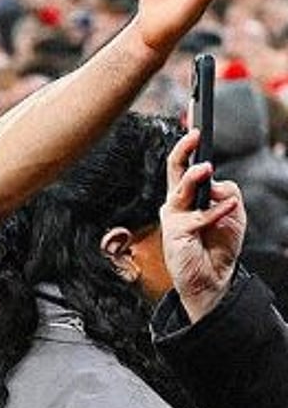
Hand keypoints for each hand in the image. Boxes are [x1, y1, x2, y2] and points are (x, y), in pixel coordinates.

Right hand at [160, 128, 245, 321]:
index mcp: (188, 196)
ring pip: (180, 188)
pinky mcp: (176, 231)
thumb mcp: (234, 214)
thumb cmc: (218, 246)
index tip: (196, 128)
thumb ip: (228, 193)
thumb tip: (216, 182)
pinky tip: (228, 208)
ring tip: (206, 167)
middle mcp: (177, 203)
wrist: (212, 279)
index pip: (185, 166)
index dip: (188, 147)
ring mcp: (174, 216)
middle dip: (183, 149)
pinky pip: (199, 216)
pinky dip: (218, 211)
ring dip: (194, 176)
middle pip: (174, 170)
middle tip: (194, 135)